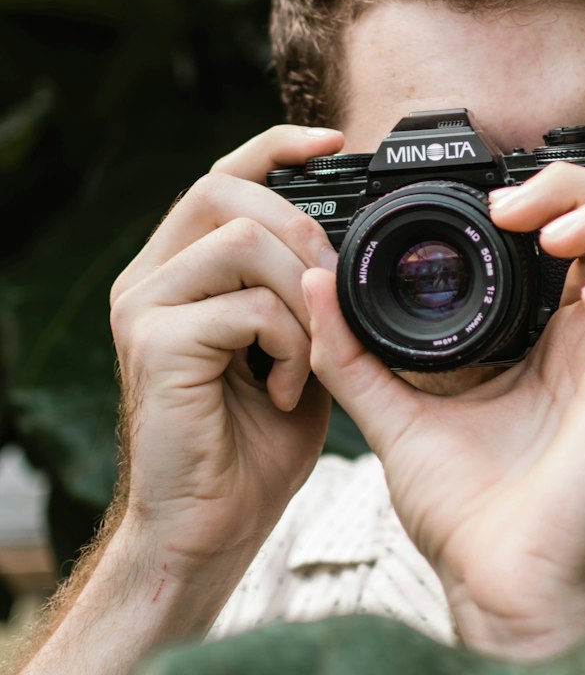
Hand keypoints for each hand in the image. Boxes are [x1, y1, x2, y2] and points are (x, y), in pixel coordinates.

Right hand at [107, 125, 342, 584]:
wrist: (208, 529)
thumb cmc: (251, 448)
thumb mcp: (295, 354)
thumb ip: (309, 299)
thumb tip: (350, 250)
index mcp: (180, 272)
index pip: (221, 177)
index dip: (276, 148)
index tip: (337, 145)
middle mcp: (150, 279)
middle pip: (223, 189)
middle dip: (300, 227)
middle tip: (333, 292)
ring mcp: (143, 308)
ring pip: (240, 242)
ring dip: (300, 297)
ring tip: (310, 361)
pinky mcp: (154, 345)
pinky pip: (245, 307)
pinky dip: (288, 346)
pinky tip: (287, 393)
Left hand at [302, 160, 584, 657]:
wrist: (495, 586)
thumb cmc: (465, 515)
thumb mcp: (395, 411)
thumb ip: (354, 350)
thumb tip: (312, 282)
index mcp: (558, 337)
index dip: (553, 196)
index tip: (488, 205)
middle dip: (583, 189)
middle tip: (514, 208)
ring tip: (555, 235)